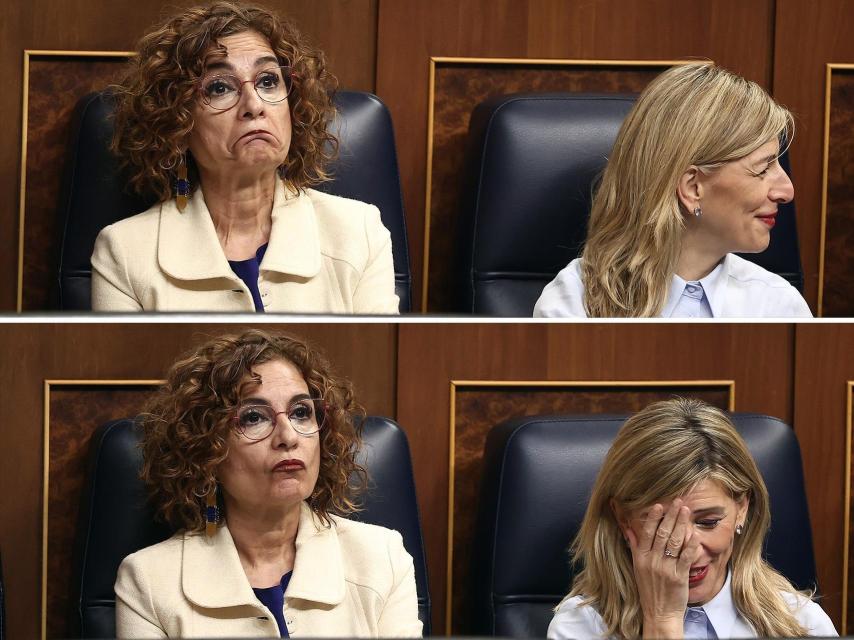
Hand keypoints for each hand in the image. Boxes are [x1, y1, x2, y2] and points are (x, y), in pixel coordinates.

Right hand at [624, 499, 700, 638]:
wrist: (659, 613)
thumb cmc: (649, 590)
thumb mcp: (637, 568)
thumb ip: (634, 547)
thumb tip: (628, 530)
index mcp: (641, 558)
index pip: (647, 533)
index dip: (653, 518)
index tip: (659, 505)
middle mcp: (652, 561)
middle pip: (662, 533)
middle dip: (671, 516)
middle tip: (678, 502)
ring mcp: (666, 569)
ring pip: (675, 542)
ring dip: (681, 524)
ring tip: (686, 511)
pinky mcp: (679, 577)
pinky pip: (686, 558)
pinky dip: (690, 545)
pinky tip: (694, 534)